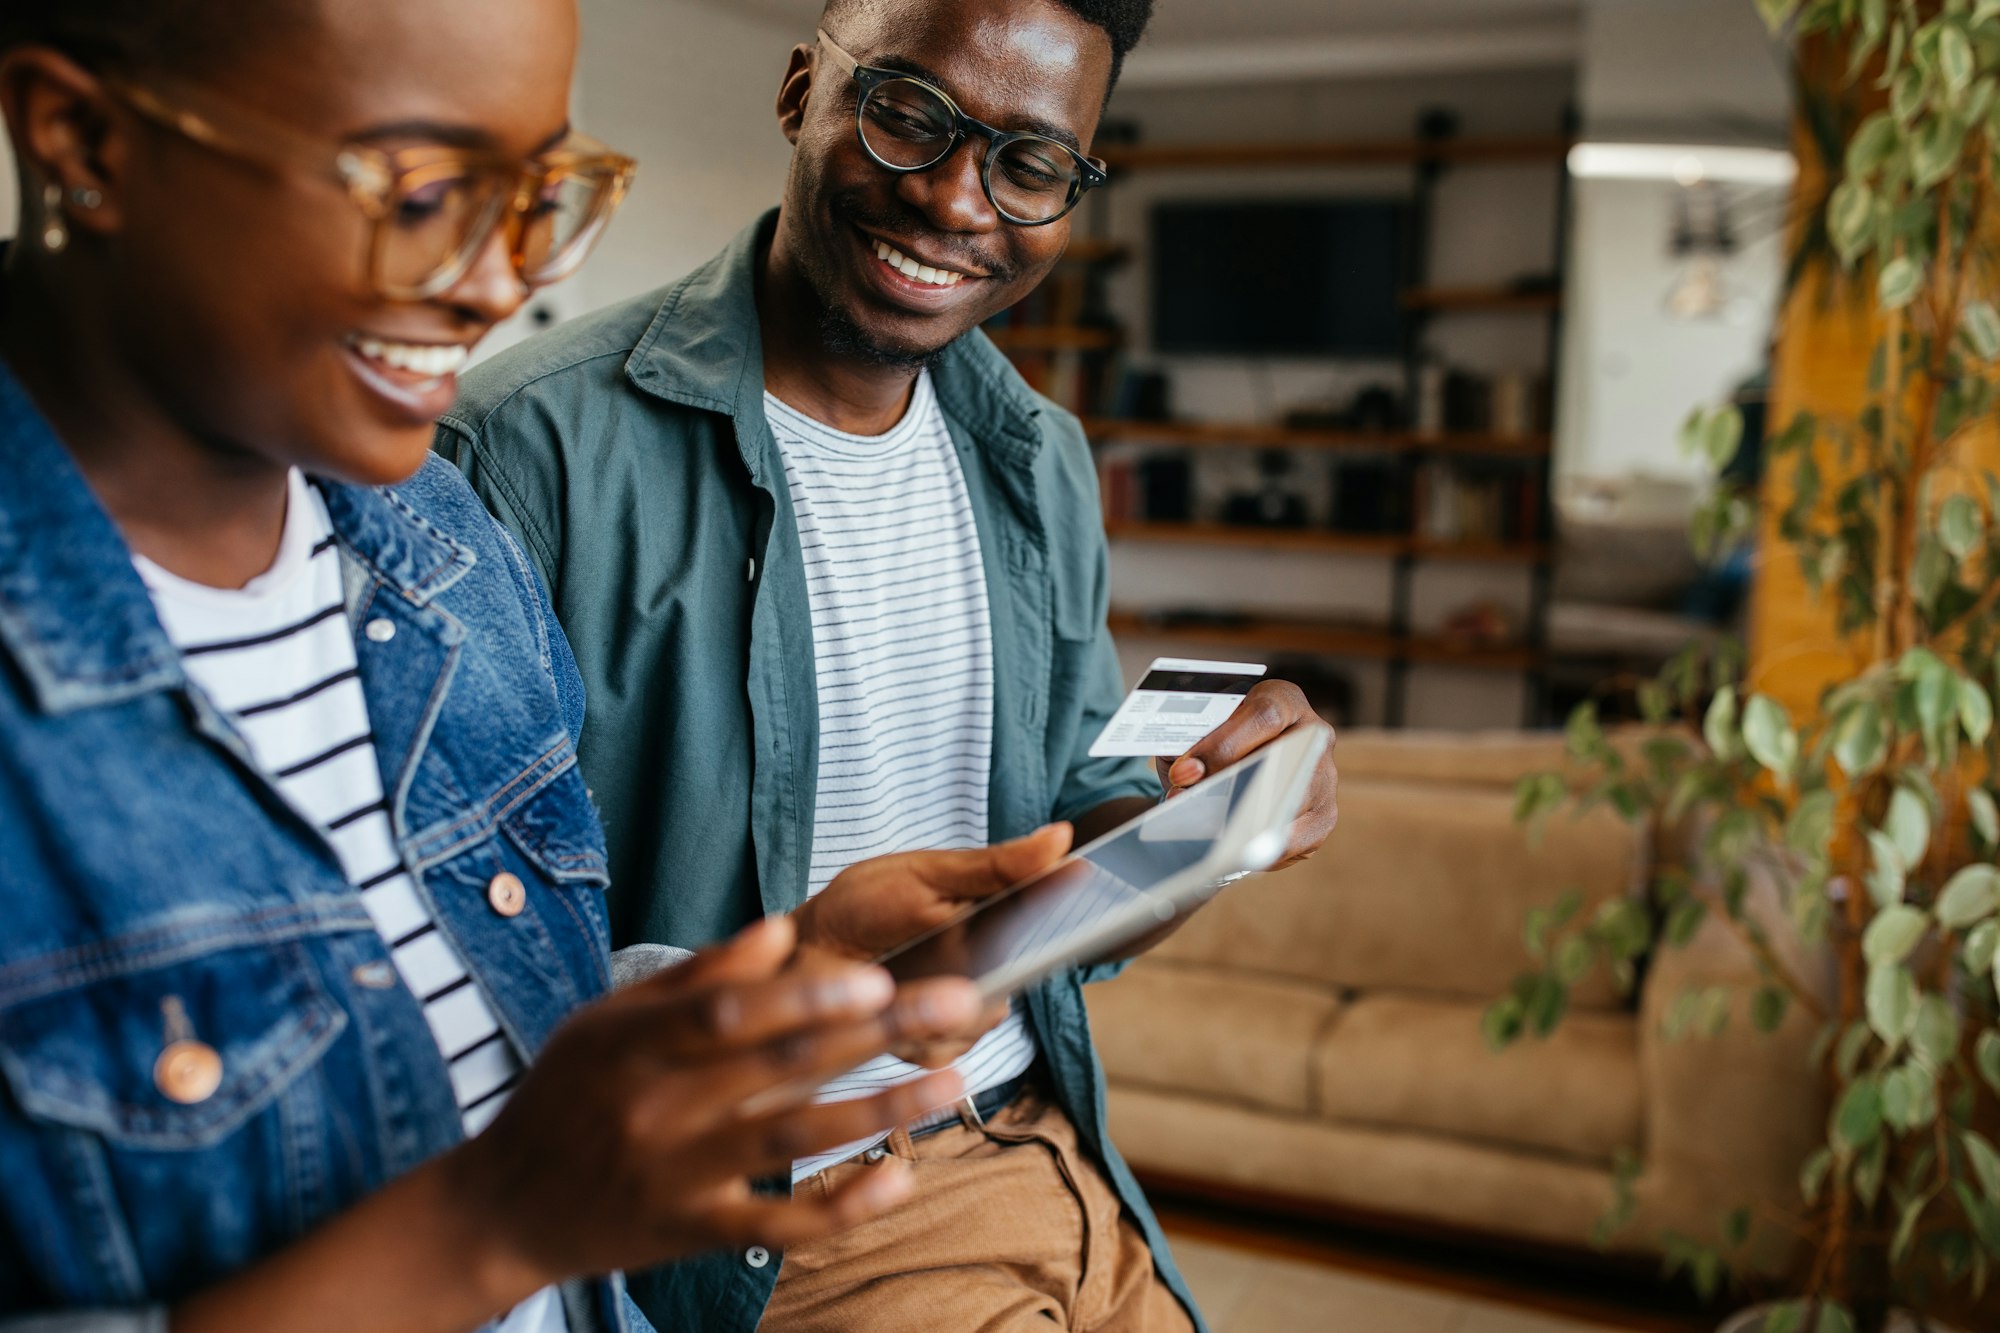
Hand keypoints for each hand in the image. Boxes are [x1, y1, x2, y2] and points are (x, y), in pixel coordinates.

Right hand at [442, 916, 983, 1306]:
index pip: (728, 1014)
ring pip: (794, 1140)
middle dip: (877, 1033)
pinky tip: (900, 1178)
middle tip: (956, 1003)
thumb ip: (697, 976)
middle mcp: (657, 1107)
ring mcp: (677, 1174)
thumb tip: (780, 928)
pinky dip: (842, 1205)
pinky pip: (778, 1224)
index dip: (805, 994)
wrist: (505, 1207)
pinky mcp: (693, 1232)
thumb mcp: (608, 1020)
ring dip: (882, 1110)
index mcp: (635, 1042)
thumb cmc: (567, 1094)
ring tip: (952, 1079)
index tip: (877, 977)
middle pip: (781, 1066)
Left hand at [792, 825, 1073, 1065]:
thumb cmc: (863, 903)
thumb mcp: (928, 874)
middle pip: (1026, 971)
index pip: (1049, 916)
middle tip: (975, 950)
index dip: (1073, 913)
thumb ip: (994, 866)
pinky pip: (946, 1047)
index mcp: (992, 916)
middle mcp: (986, 963)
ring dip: (948, 995)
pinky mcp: (930, 1043)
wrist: (799, 952)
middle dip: (1012, 961)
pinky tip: (887, 1007)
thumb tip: (1062, 836)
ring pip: (986, 1014)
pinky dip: (917, 1029)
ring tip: (903, 976)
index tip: (1085, 900)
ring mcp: (959, 1005)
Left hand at [1160, 679, 1337, 869]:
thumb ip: (1191, 746)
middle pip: (1285, 765)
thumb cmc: (1216, 737)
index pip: (1263, 718)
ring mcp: (1325, 777)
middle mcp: (1313, 735)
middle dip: (1234, 792)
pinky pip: (1297, 842)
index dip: (1224, 747)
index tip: (1185, 772)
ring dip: (1248, 829)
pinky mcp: (1324, 816)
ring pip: (1292, 807)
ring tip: (1209, 842)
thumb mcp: (1198, 729)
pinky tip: (1230, 853)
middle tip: (1195, 812)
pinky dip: (1260, 852)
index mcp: (1283, 700)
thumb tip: (1188, 780)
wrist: (1240, 750)